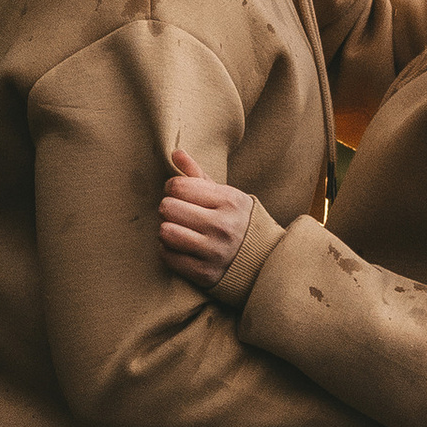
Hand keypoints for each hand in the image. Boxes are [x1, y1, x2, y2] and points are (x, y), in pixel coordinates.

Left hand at [160, 145, 254, 294]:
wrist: (261, 259)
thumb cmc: (235, 220)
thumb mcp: (224, 194)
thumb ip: (197, 173)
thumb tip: (175, 152)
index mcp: (228, 201)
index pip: (179, 186)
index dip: (173, 187)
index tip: (180, 194)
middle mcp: (222, 226)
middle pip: (168, 207)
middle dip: (168, 208)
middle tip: (178, 212)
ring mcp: (214, 252)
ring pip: (165, 232)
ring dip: (166, 230)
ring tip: (178, 229)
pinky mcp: (205, 274)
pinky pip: (167, 256)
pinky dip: (168, 250)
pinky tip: (180, 247)